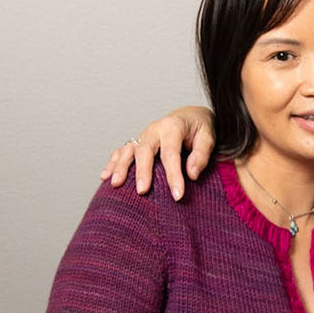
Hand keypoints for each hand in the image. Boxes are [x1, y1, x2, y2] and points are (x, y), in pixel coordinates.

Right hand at [101, 106, 215, 200]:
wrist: (190, 116)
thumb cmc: (200, 129)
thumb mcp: (208, 137)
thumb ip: (202, 154)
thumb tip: (192, 174)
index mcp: (172, 127)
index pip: (171, 153)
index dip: (174, 175)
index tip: (177, 195)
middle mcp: (154, 130)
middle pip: (144, 150)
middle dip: (142, 171)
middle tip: (142, 191)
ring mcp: (143, 136)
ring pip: (128, 150)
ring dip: (121, 167)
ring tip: (116, 184)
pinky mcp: (137, 142)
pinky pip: (121, 151)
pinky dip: (112, 163)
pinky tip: (105, 176)